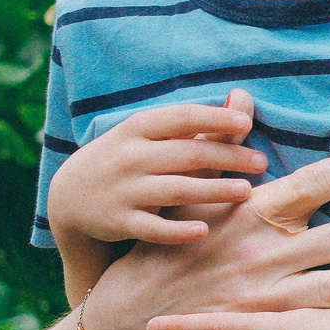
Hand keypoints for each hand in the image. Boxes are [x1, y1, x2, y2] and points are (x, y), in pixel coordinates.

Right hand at [48, 91, 265, 244]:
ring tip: (246, 192)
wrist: (69, 197)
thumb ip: (195, 123)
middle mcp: (129, 157)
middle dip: (228, 158)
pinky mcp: (118, 221)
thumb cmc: (125, 159)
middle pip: (188, 154)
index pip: (181, 118)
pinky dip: (177, 230)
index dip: (214, 119)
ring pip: (176, 190)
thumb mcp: (148, 135)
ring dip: (213, 191)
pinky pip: (153, 227)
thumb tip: (243, 98)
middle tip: (261, 163)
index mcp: (137, 129)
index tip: (246, 125)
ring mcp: (123, 190)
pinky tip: (203, 230)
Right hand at [76, 141, 329, 329]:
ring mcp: (267, 289)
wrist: (130, 314)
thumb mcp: (192, 194)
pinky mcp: (265, 324)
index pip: (320, 181)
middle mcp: (264, 248)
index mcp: (252, 210)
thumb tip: (240, 97)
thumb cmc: (168, 247)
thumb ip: (223, 147)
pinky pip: (322, 314)